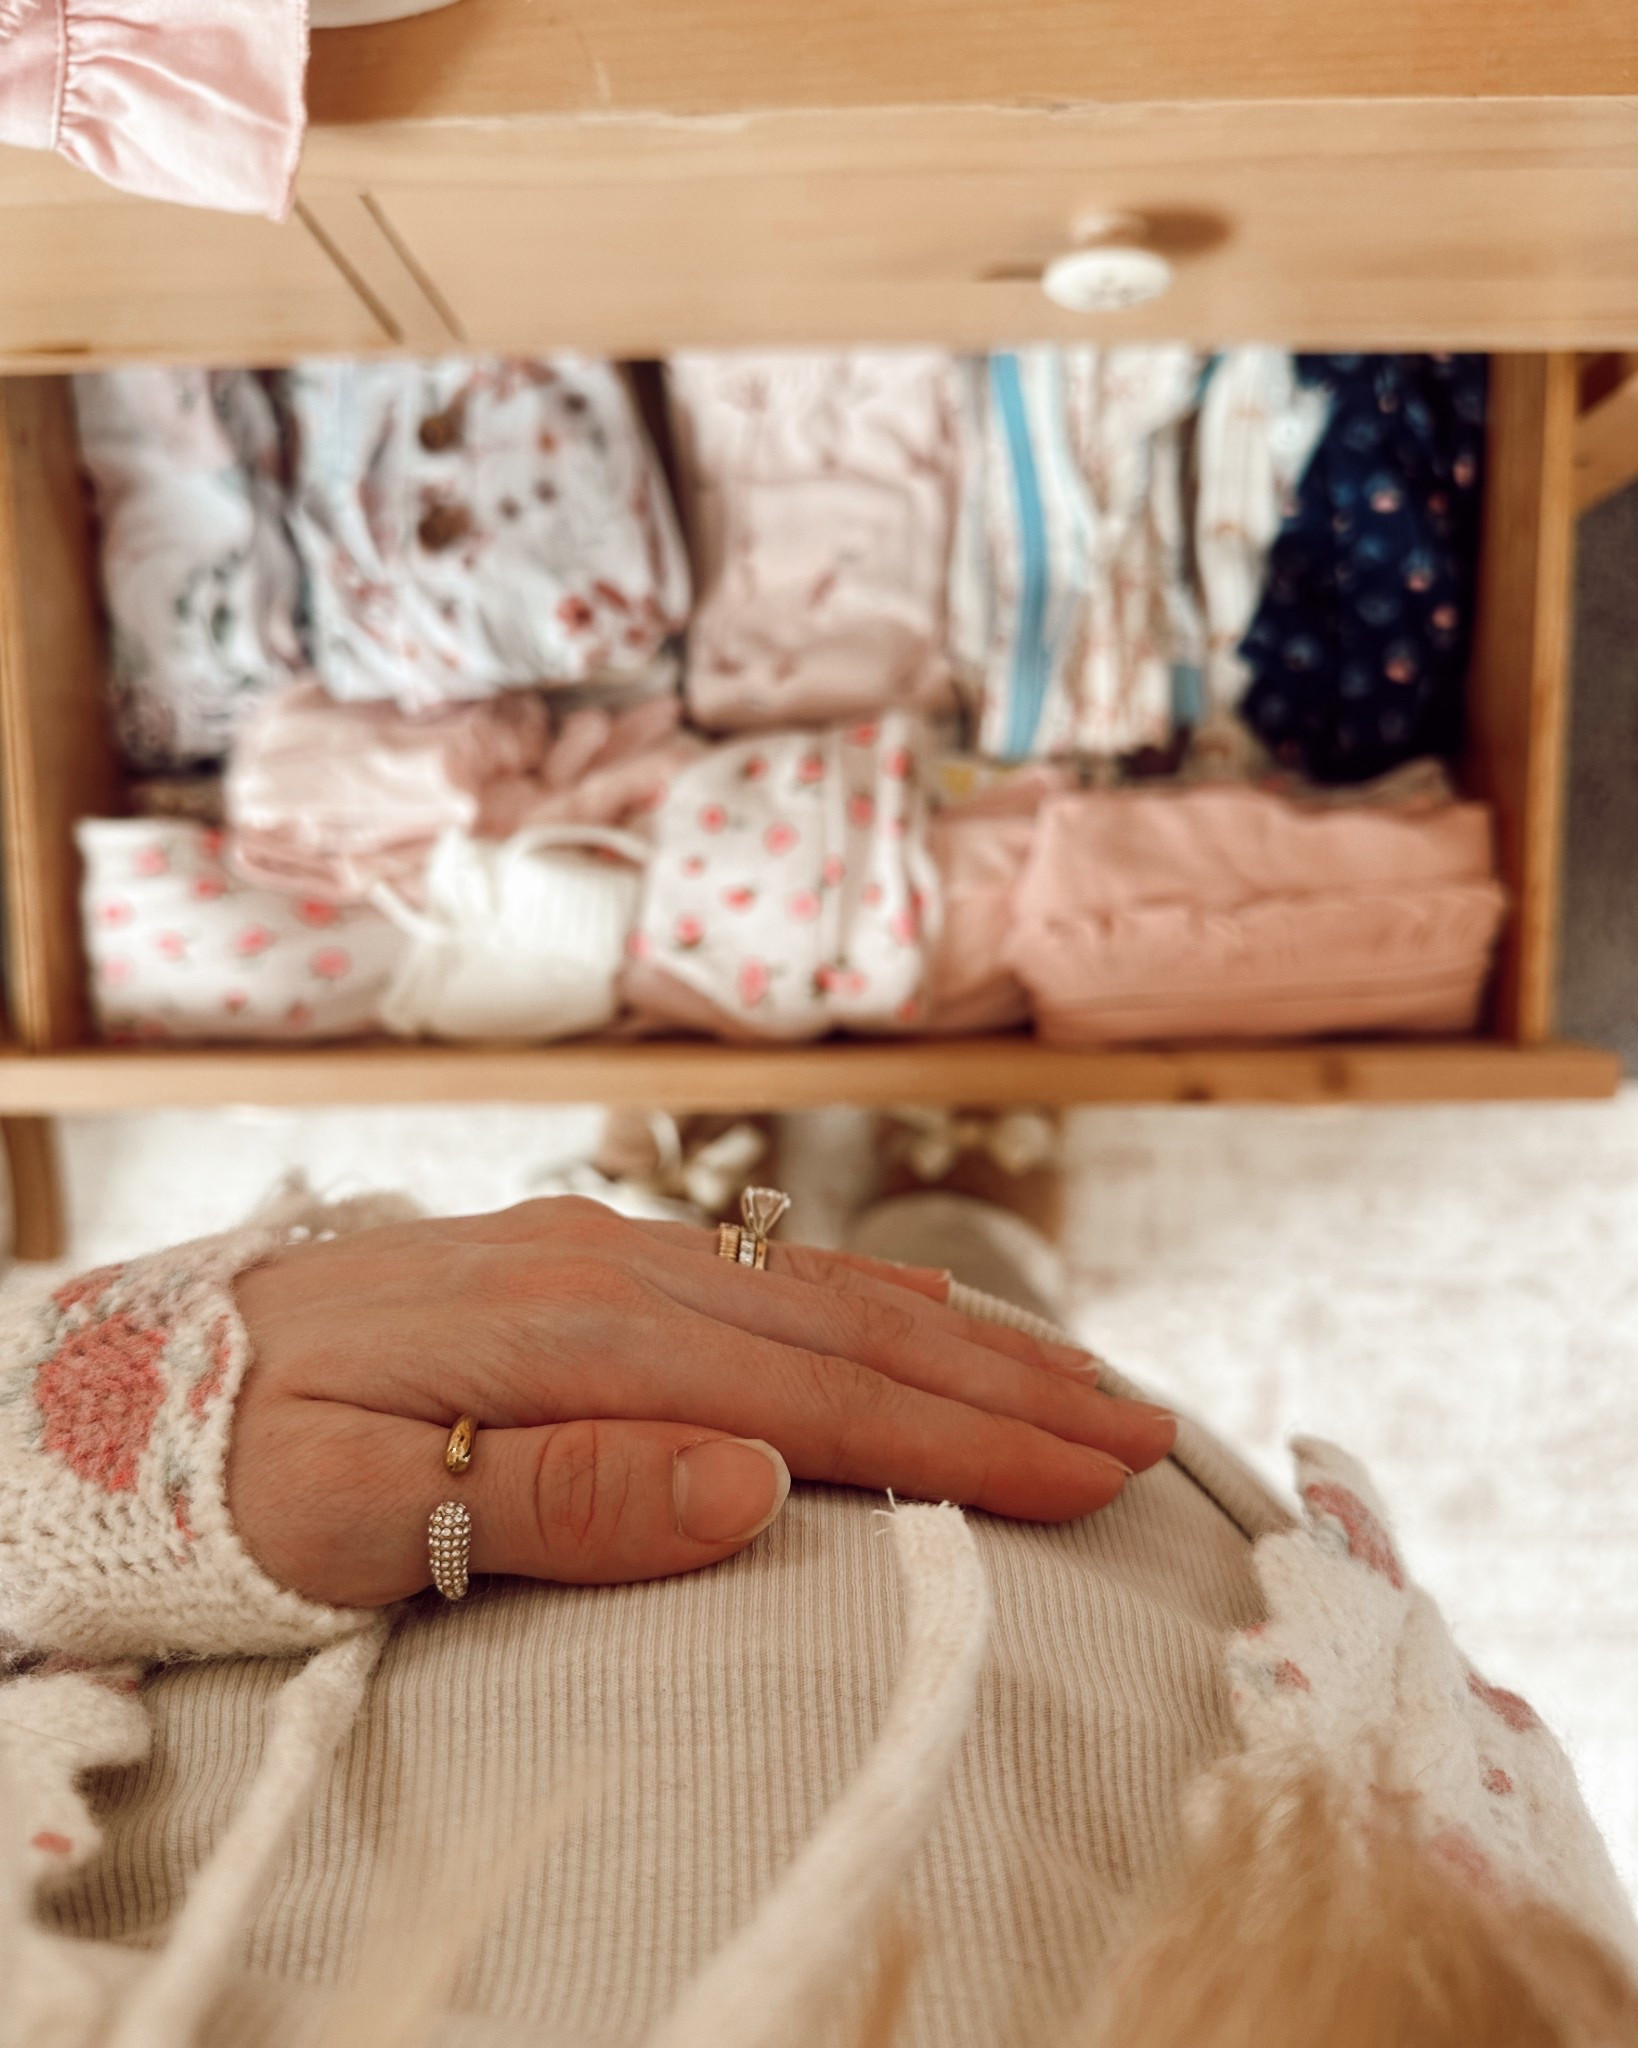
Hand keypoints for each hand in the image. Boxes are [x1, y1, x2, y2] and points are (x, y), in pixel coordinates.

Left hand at [228, 1196, 1175, 1606]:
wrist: (145, 1374)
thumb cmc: (239, 1467)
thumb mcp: (356, 1512)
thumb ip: (562, 1493)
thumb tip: (756, 1482)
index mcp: (578, 1336)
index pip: (820, 1402)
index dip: (970, 1445)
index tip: (1098, 1478)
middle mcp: (616, 1269)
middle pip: (854, 1332)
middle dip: (1010, 1387)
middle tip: (1147, 1434)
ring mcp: (607, 1251)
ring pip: (826, 1292)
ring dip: (965, 1340)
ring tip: (1080, 1381)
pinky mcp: (587, 1258)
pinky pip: (767, 1275)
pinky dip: (871, 1305)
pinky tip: (922, 1321)